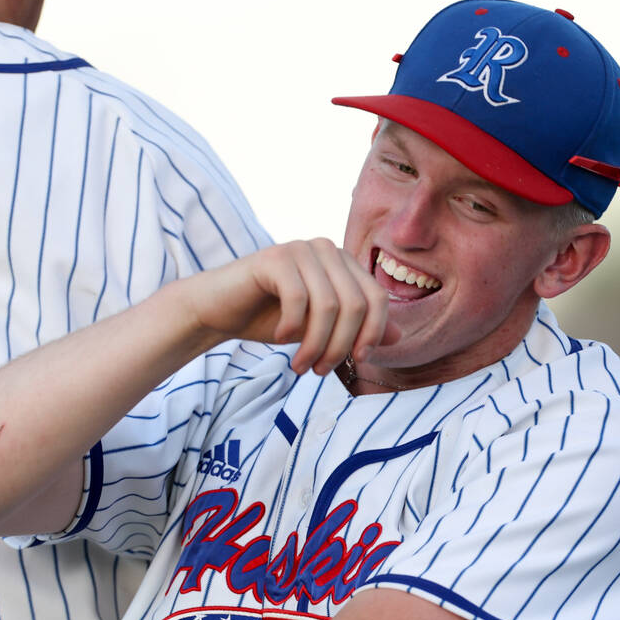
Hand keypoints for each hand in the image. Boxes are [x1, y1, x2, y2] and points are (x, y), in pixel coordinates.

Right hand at [180, 239, 390, 375]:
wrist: (218, 310)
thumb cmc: (269, 318)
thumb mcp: (320, 329)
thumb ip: (356, 328)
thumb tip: (400, 336)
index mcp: (343, 263)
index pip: (378, 299)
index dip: (372, 335)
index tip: (355, 362)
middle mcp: (327, 249)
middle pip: (356, 304)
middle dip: (341, 345)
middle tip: (319, 370)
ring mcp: (301, 249)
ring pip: (329, 305)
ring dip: (316, 344)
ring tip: (299, 366)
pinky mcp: (275, 257)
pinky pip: (298, 298)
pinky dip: (292, 327)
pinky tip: (279, 338)